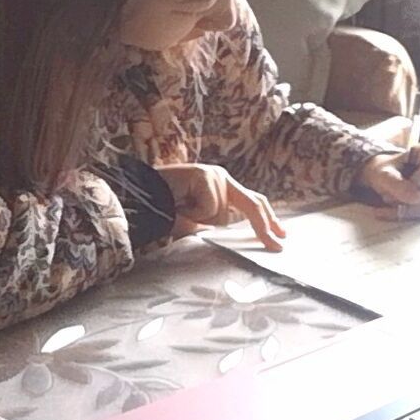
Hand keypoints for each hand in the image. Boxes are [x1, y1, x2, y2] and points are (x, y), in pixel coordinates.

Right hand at [154, 163, 286, 249]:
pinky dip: (194, 215)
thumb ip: (217, 225)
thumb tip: (238, 240)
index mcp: (223, 188)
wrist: (138, 199)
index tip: (281, 234)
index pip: (253, 201)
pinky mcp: (204, 175)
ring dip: (201, 222)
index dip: (269, 218)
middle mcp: (222, 179)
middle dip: (265, 227)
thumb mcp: (197, 222)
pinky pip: (209, 208)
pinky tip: (178, 206)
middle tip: (277, 245)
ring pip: (223, 214)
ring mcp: (214, 175)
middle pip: (252, 203)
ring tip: (181, 213)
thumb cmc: (166, 212)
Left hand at [356, 142, 419, 220]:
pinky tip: (392, 211)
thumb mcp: (383, 173)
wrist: (385, 178)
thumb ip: (395, 183)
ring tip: (388, 201)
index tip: (399, 188)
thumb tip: (417, 198)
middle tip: (388, 197)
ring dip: (404, 210)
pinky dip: (406, 215)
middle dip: (406, 200)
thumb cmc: (386, 170)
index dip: (418, 182)